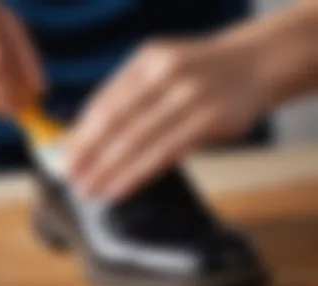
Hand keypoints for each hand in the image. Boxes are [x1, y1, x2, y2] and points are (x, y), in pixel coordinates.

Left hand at [67, 36, 265, 199]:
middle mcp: (165, 73)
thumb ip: (131, 99)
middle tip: (71, 179)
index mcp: (146, 60)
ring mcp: (189, 95)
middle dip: (89, 155)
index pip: (105, 102)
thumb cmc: (200, 74)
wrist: (255, 64)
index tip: (66, 158)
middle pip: (116, 122)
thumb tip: (92, 137)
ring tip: (89, 190)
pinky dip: (137, 173)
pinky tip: (119, 188)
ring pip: (137, 141)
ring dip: (109, 169)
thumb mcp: (162, 71)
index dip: (82, 133)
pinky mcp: (209, 119)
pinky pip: (164, 152)